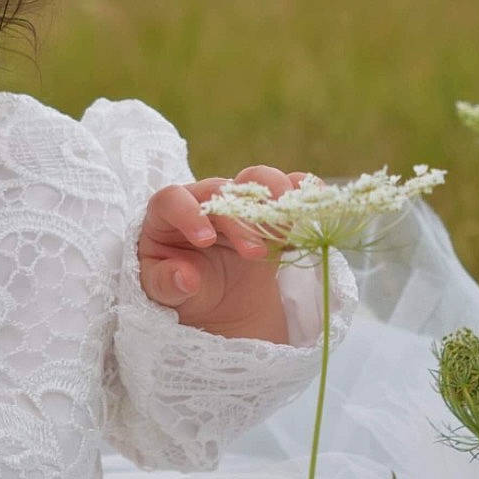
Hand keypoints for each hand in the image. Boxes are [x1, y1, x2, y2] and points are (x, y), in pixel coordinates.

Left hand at [138, 165, 317, 343]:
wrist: (216, 299)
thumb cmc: (179, 287)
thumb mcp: (163, 293)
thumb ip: (167, 284)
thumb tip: (185, 278)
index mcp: (166, 213)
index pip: (172, 200)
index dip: (188, 215)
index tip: (205, 240)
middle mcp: (202, 199)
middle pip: (220, 191)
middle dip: (240, 221)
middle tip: (255, 253)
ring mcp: (238, 201)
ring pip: (255, 180)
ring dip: (273, 195)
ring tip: (287, 222)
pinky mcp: (269, 210)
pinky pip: (289, 189)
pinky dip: (303, 190)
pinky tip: (316, 201)